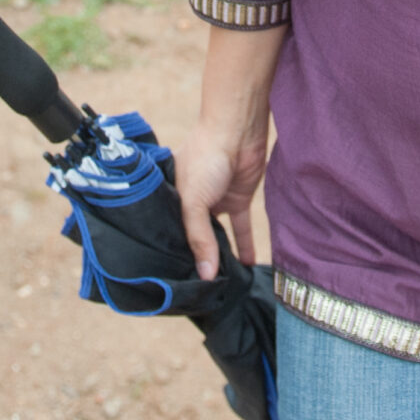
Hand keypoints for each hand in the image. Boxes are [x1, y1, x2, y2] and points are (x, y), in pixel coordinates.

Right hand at [176, 118, 268, 279]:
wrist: (237, 130)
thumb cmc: (206, 157)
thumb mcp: (194, 201)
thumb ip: (199, 237)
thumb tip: (206, 274)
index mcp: (172, 199)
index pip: (171, 234)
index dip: (174, 255)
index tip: (176, 282)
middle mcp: (192, 203)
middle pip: (195, 237)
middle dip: (198, 260)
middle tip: (201, 289)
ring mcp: (216, 202)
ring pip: (219, 236)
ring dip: (223, 256)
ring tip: (224, 284)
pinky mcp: (239, 200)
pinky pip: (241, 228)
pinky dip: (245, 245)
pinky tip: (248, 265)